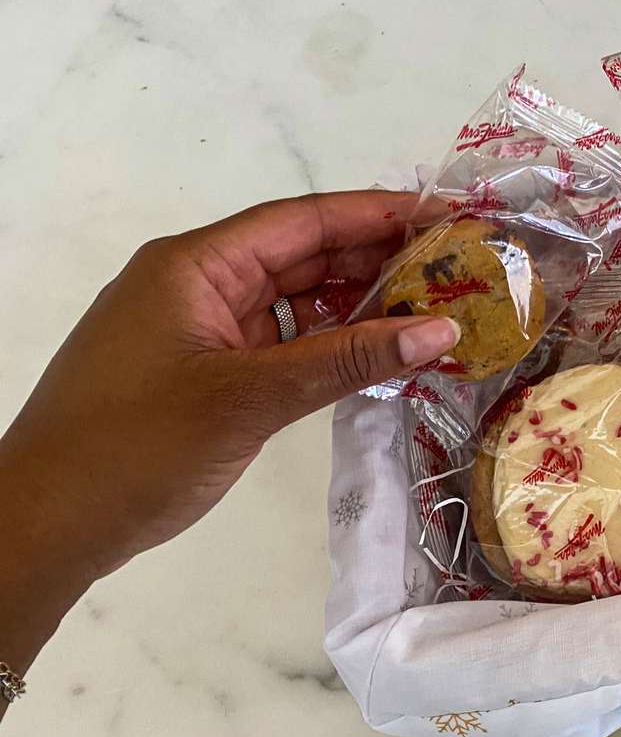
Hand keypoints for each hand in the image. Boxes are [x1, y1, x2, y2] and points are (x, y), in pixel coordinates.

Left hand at [0, 191, 459, 577]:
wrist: (46, 523)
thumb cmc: (137, 446)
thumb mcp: (251, 398)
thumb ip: (348, 360)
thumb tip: (442, 330)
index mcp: (195, 265)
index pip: (303, 220)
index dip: (378, 213)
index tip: (448, 215)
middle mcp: (196, 284)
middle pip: (301, 255)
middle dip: (377, 258)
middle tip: (459, 267)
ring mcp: (197, 329)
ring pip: (293, 301)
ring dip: (357, 305)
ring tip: (434, 309)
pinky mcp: (203, 372)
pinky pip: (278, 342)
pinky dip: (327, 346)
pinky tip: (378, 355)